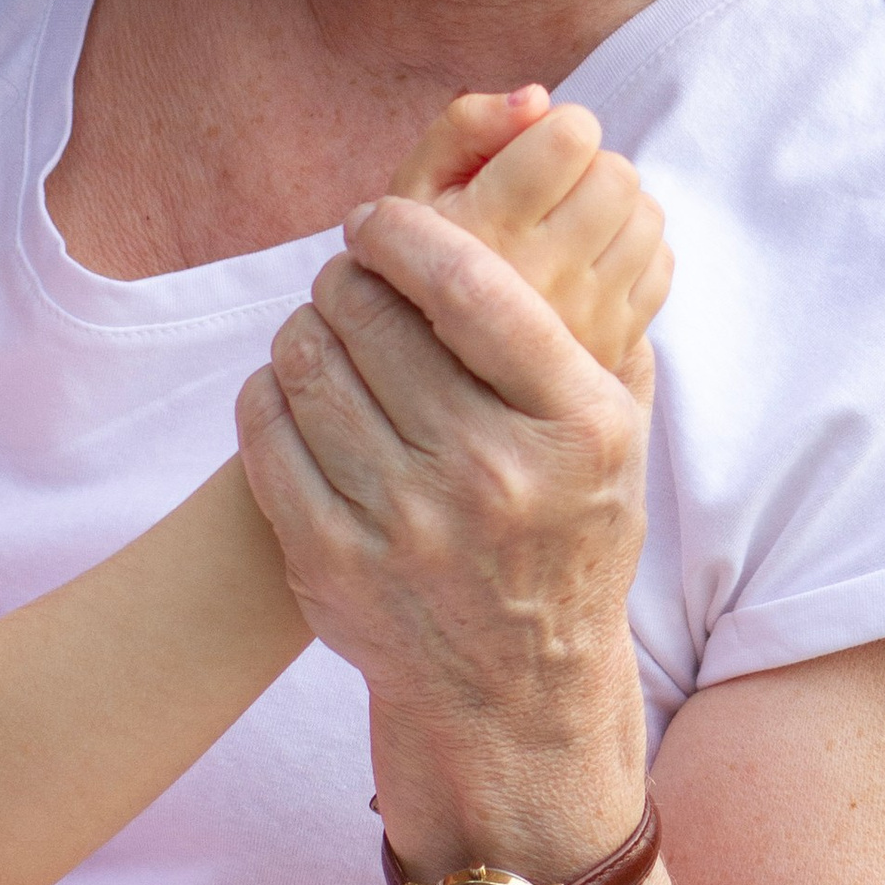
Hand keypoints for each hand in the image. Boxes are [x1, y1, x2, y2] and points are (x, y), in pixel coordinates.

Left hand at [236, 195, 651, 875]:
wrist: (514, 697)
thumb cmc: (566, 539)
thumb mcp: (618, 439)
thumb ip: (604, 324)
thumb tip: (591, 187)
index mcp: (574, 426)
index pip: (471, 284)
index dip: (406, 231)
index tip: (379, 218)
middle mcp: (492, 473)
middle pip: (370, 314)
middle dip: (346, 278)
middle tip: (347, 278)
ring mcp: (405, 523)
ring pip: (307, 363)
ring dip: (302, 330)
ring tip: (322, 332)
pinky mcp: (331, 562)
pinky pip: (266, 431)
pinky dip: (267, 394)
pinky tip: (291, 393)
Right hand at [388, 90, 671, 374]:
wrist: (425, 376)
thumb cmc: (416, 259)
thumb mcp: (415, 184)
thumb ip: (465, 124)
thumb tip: (538, 98)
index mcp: (486, 229)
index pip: (572, 134)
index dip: (555, 128)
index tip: (527, 156)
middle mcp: (541, 275)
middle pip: (618, 173)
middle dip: (588, 167)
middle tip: (548, 194)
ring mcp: (584, 315)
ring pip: (647, 215)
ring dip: (615, 209)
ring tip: (568, 227)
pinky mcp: (613, 344)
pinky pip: (661, 265)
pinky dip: (633, 252)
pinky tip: (588, 263)